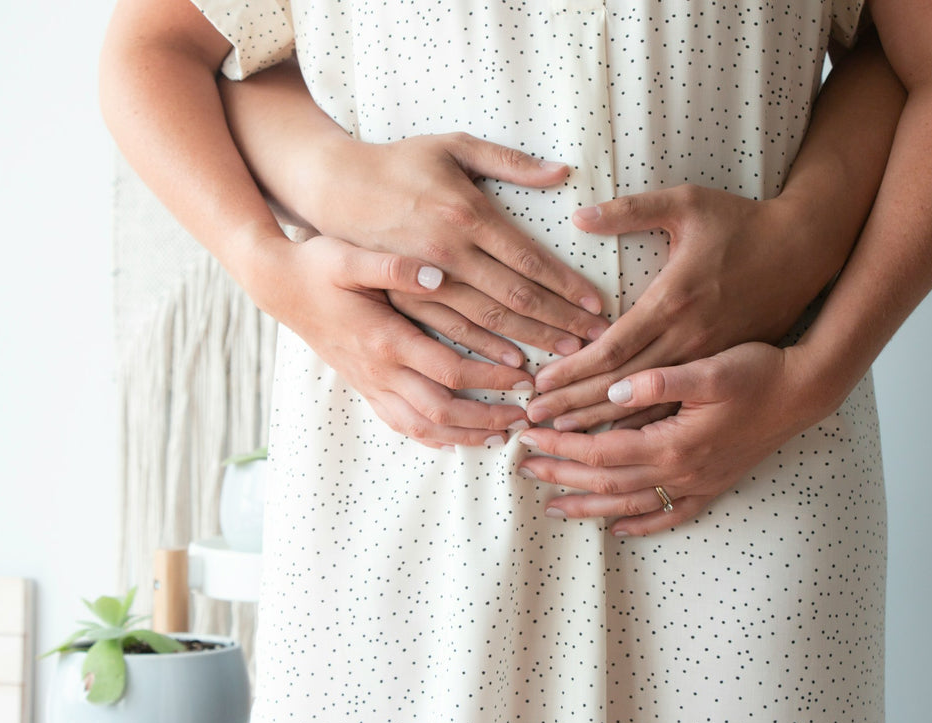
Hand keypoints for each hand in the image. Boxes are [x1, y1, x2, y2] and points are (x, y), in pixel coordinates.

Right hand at [242, 234, 533, 447]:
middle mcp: (378, 370)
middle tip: (523, 417)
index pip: (449, 370)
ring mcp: (369, 383)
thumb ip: (394, 267)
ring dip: (463, 436)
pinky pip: (400, 424)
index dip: (491, 379)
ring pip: (421, 428)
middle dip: (486, 419)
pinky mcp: (363, 386)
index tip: (525, 376)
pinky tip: (454, 438)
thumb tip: (438, 273)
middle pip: (441, 412)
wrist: (277, 286)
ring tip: (499, 437)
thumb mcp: (350, 256)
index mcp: (385, 339)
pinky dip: (431, 437)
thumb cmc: (316, 266)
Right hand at [287, 132, 609, 361]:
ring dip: (531, 342)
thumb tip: (562, 172)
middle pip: (515, 299)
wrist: (334, 188)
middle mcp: (447, 254)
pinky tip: (512, 367)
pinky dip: (483, 354)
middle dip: (560, 322)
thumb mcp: (453, 145)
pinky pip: (450, 334)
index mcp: (465, 215)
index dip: (566, 285)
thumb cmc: (399, 162)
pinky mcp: (404, 298)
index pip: (528, 260)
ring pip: (486, 324)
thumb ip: (509, 161)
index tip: (598, 304)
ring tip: (568, 357)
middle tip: (597, 340)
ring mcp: (424, 282)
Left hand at [517, 342, 826, 535]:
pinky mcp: (713, 485)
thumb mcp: (709, 367)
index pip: (599, 450)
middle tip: (523, 469)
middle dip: (562, 474)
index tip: (528, 435)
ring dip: (589, 506)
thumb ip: (659, 381)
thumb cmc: (757, 372)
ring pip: (631, 505)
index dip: (561, 444)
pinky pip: (671, 515)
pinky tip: (619, 529)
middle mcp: (681, 471)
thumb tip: (613, 389)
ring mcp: (698, 483)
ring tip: (554, 507)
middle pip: (606, 482)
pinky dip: (642, 525)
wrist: (805, 392)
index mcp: (672, 442)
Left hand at [526, 185, 841, 428]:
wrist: (808, 251)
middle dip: (573, 405)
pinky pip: (677, 409)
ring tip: (561, 437)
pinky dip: (644, 426)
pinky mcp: (722, 369)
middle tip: (532, 420)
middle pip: (620, 386)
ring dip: (601, 424)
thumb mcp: (687, 203)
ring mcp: (707, 360)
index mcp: (673, 302)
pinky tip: (617, 444)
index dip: (571, 370)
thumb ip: (631, 210)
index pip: (611, 349)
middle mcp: (688, 339)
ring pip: (647, 407)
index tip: (538, 385)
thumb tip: (579, 215)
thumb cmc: (743, 223)